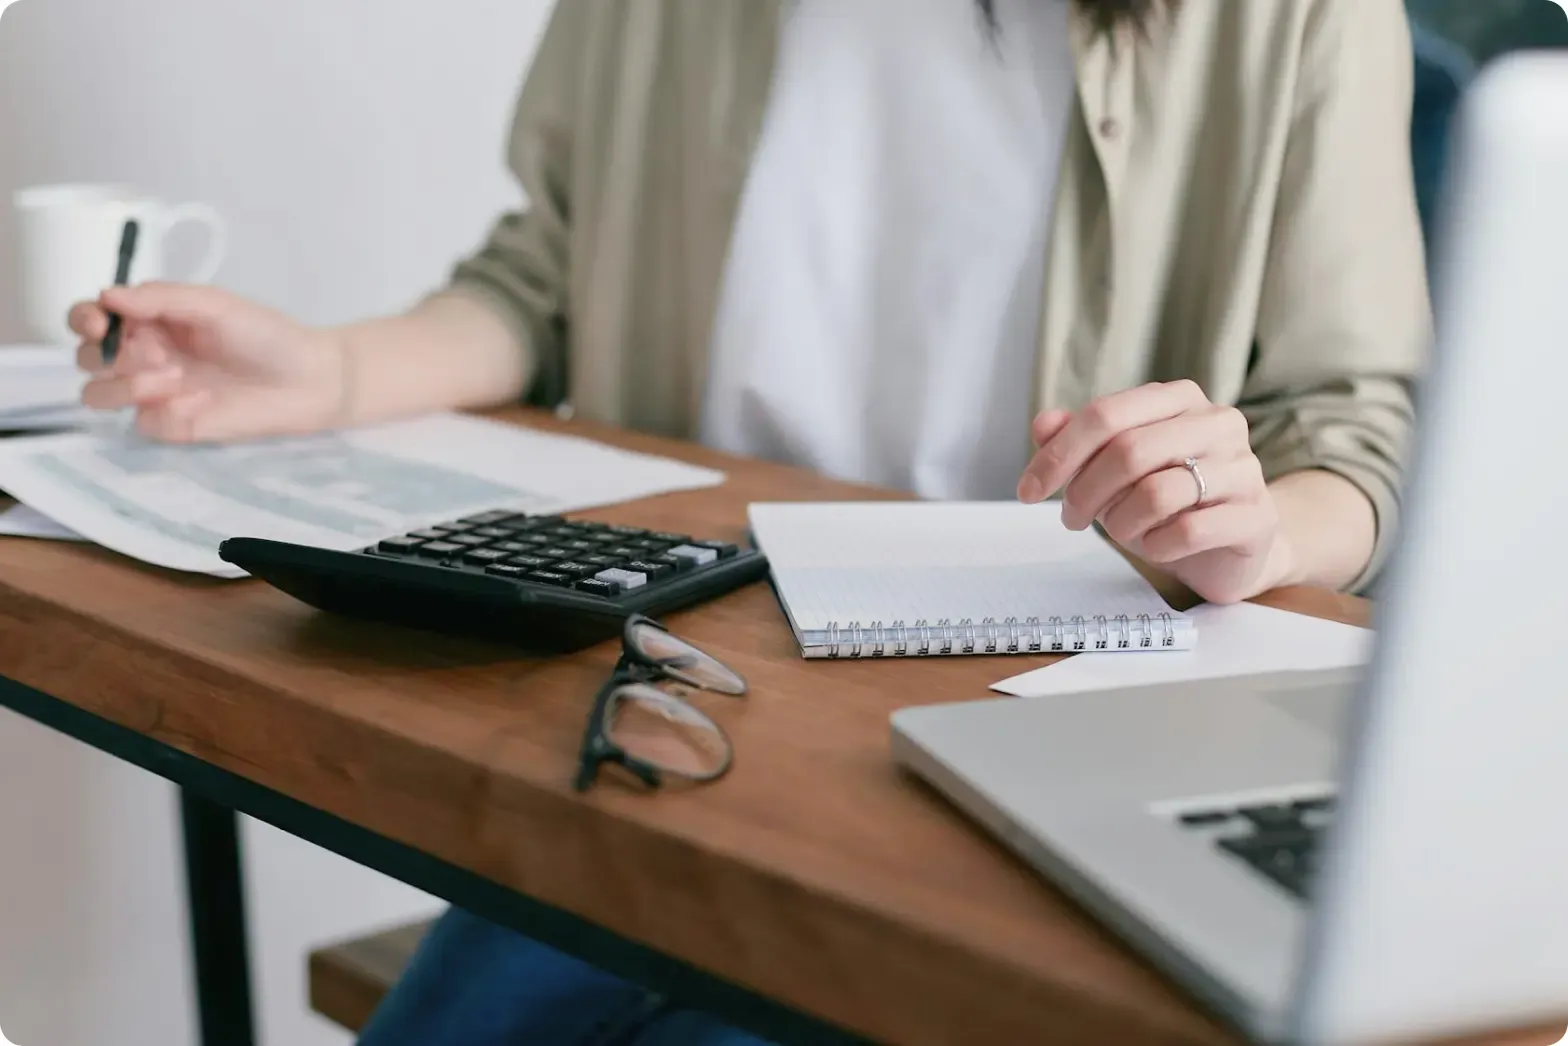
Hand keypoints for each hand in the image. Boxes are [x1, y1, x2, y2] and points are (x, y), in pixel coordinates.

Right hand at [70, 282, 348, 442]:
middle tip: (159, 353)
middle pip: (85, 358)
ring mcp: (155, 394)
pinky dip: (166, 411)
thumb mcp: (214, 304)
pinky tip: (202, 402)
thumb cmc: (267, 335)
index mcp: (149, 321)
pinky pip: (144, 423)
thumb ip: (161, 297)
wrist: (310, 380)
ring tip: (174, 375)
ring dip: (125, 384)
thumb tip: (107, 295)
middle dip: (109, 354)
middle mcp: (144, 356)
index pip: (90, 319)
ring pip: (98, 394)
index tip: (100, 323)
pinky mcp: (173, 426)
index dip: (84, 319)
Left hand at [1018, 380, 1288, 603]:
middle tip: (1071, 518)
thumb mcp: (1115, 470)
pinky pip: (1188, 531)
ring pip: (1157, 493)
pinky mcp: (1256, 516)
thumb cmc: (1167, 502)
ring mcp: (1243, 468)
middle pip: (1128, 451)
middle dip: (1084, 492)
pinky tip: (1156, 546)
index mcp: (1179, 399)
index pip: (1106, 415)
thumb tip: (1043, 424)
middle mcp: (1217, 422)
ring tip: (1122, 532)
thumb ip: (1079, 442)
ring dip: (1121, 522)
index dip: (1058, 454)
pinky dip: (1157, 546)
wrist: (1230, 548)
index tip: (1027, 490)